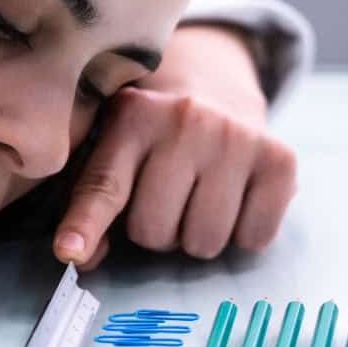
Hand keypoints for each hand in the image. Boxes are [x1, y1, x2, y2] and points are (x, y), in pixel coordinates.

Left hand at [54, 24, 296, 269]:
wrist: (217, 91)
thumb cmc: (153, 140)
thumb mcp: (113, 154)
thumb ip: (90, 203)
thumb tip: (81, 255)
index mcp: (133, 116)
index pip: (106, 185)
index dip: (86, 224)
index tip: (68, 250)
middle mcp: (186, 120)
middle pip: (154, 231)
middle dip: (156, 231)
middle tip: (168, 198)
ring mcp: (236, 138)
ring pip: (203, 242)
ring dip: (197, 236)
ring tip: (199, 198)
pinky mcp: (279, 159)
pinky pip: (253, 239)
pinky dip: (243, 233)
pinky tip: (236, 198)